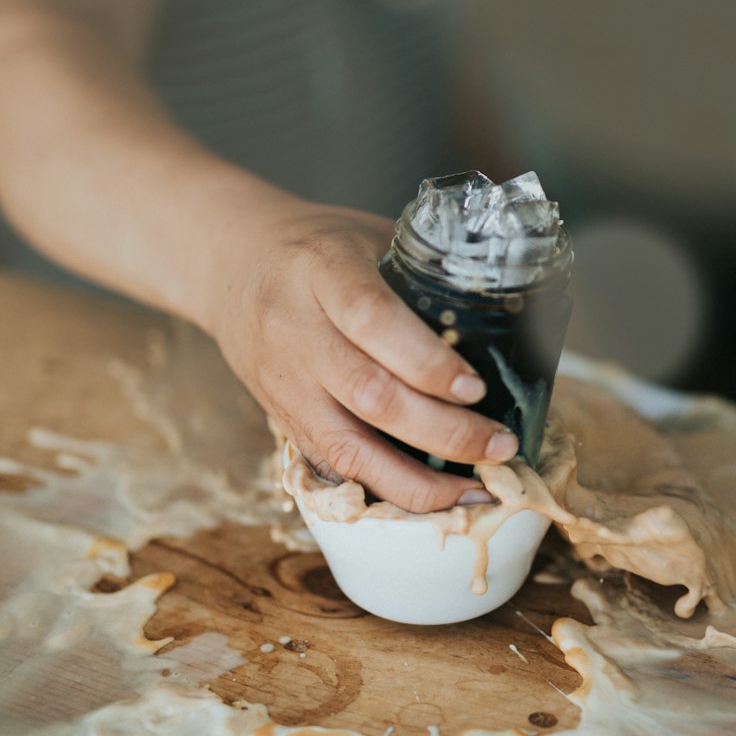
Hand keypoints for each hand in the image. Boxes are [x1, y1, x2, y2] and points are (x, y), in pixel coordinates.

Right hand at [206, 200, 517, 511]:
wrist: (229, 263)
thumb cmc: (316, 246)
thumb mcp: (368, 235)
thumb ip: (423, 274)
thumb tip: (506, 320)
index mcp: (322, 271)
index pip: (373, 321)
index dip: (428, 362)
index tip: (476, 388)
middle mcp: (295, 330)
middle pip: (370, 395)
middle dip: (443, 431)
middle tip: (499, 444)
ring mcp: (284, 381)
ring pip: (347, 448)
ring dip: (417, 481)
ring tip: (474, 490)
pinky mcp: (281, 417)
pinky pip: (332, 467)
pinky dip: (384, 490)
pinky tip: (430, 499)